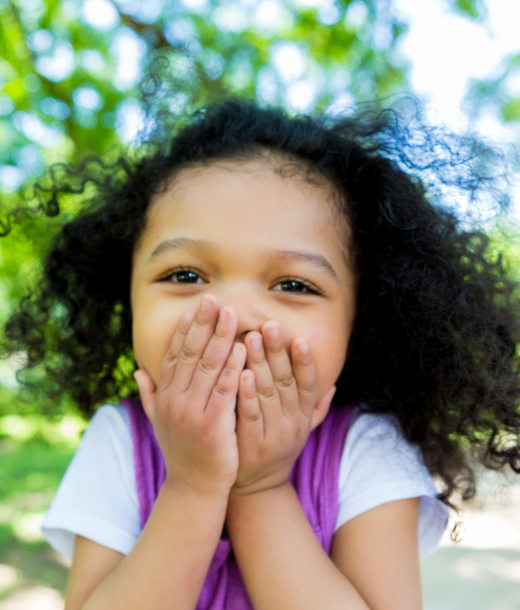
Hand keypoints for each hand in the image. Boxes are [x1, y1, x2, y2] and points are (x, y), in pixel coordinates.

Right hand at [134, 295, 246, 497]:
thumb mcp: (159, 422)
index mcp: (164, 396)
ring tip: (231, 314)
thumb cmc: (182, 452)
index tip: (196, 307)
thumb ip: (149, 395)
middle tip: (214, 299)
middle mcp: (174, 400)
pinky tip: (242, 348)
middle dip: (203, 324)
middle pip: (190, 354)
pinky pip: (223, 389)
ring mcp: (191, 412)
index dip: (186, 329)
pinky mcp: (212, 424)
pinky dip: (233, 367)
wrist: (194, 488)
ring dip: (220, 338)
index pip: (175, 354)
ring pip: (207, 366)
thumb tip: (138, 372)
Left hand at [231, 321, 335, 495]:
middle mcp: (293, 424)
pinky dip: (246, 394)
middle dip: (277, 352)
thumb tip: (334, 384)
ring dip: (260, 364)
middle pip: (286, 382)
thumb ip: (316, 406)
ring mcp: (274, 435)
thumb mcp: (301, 427)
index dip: (305, 362)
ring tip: (250, 338)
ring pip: (268, 394)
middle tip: (269, 325)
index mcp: (304, 415)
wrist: (258, 487)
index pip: (308, 384)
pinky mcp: (252, 445)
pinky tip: (240, 373)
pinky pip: (250, 415)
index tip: (300, 338)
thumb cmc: (276, 445)